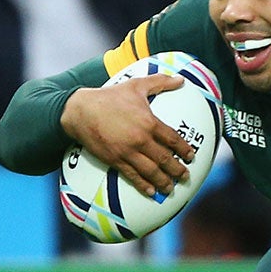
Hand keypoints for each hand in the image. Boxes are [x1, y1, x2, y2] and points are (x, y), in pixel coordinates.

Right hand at [61, 76, 196, 198]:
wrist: (79, 110)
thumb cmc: (109, 96)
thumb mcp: (136, 85)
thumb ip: (160, 82)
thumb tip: (181, 79)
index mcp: (149, 122)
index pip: (173, 140)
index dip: (184, 150)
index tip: (191, 157)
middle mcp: (141, 140)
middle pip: (165, 159)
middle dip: (177, 170)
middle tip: (185, 176)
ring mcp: (127, 152)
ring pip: (151, 171)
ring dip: (164, 182)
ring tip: (171, 188)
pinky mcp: (114, 160)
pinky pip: (132, 176)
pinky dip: (143, 185)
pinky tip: (152, 192)